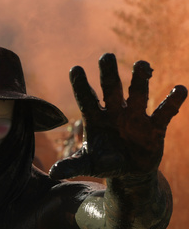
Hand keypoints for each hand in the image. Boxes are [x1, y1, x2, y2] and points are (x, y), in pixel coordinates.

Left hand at [50, 54, 185, 180]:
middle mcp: (115, 113)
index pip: (87, 100)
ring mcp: (136, 117)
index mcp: (96, 119)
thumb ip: (72, 165)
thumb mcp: (87, 165)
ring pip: (137, 94)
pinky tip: (180, 89)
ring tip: (141, 64)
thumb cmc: (104, 162)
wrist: (129, 172)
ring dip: (139, 80)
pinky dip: (173, 101)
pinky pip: (165, 112)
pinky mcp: (155, 126)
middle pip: (111, 90)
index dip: (81, 85)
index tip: (75, 68)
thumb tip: (52, 172)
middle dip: (109, 74)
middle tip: (106, 56)